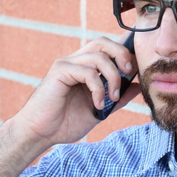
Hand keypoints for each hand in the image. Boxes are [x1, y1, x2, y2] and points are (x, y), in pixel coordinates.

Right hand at [12, 35, 140, 148]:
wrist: (40, 134)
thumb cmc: (65, 122)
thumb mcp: (100, 109)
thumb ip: (117, 98)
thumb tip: (137, 86)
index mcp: (85, 67)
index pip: (107, 48)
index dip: (124, 52)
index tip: (136, 69)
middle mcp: (76, 61)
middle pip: (103, 42)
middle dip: (122, 54)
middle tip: (129, 72)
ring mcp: (67, 64)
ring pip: (99, 56)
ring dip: (112, 77)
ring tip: (113, 97)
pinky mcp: (59, 71)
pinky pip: (88, 72)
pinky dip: (98, 88)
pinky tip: (97, 104)